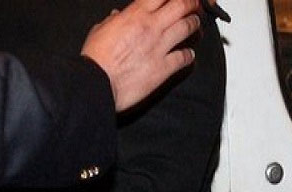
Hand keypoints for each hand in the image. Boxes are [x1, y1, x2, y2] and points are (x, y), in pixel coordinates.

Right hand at [81, 0, 200, 111]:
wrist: (96, 83)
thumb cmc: (95, 59)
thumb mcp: (100, 31)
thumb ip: (112, 21)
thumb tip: (116, 16)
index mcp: (135, 14)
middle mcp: (151, 27)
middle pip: (182, 5)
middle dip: (191, 3)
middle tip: (194, 5)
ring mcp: (160, 47)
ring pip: (187, 27)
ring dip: (194, 24)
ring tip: (196, 25)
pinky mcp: (164, 68)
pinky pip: (185, 57)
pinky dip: (189, 55)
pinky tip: (189, 55)